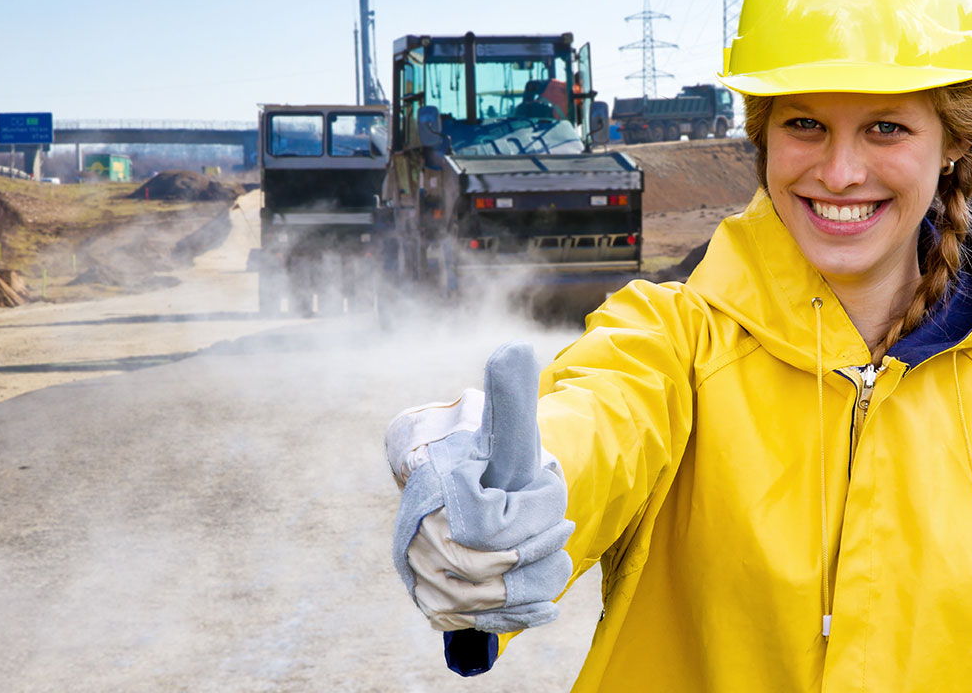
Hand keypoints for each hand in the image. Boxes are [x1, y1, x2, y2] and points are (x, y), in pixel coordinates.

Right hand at [388, 341, 573, 633]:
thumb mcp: (507, 429)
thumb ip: (511, 394)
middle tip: (557, 524)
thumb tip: (514, 347)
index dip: (534, 511)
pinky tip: (543, 599)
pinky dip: (522, 612)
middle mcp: (414, 535)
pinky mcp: (432, 604)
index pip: (495, 527)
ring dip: (539, 580)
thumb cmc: (491, 457)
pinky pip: (482, 624)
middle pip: (499, 567)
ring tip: (553, 553)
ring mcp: (420, 573)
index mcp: (432, 488)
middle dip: (542, 544)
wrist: (462, 488)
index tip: (544, 491)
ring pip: (495, 600)